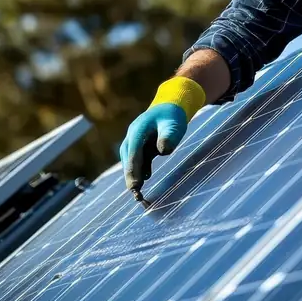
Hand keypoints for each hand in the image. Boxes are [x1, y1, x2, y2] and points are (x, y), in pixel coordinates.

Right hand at [120, 77, 204, 192]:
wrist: (170, 106)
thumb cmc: (172, 115)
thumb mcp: (174, 124)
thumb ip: (169, 136)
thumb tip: (162, 150)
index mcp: (138, 130)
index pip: (133, 152)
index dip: (133, 168)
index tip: (135, 184)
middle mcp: (133, 136)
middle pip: (128, 159)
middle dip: (130, 176)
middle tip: (135, 194)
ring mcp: (135, 141)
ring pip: (131, 161)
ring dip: (133, 176)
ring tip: (138, 193)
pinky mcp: (141, 147)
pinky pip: (137, 161)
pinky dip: (139, 172)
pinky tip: (144, 180)